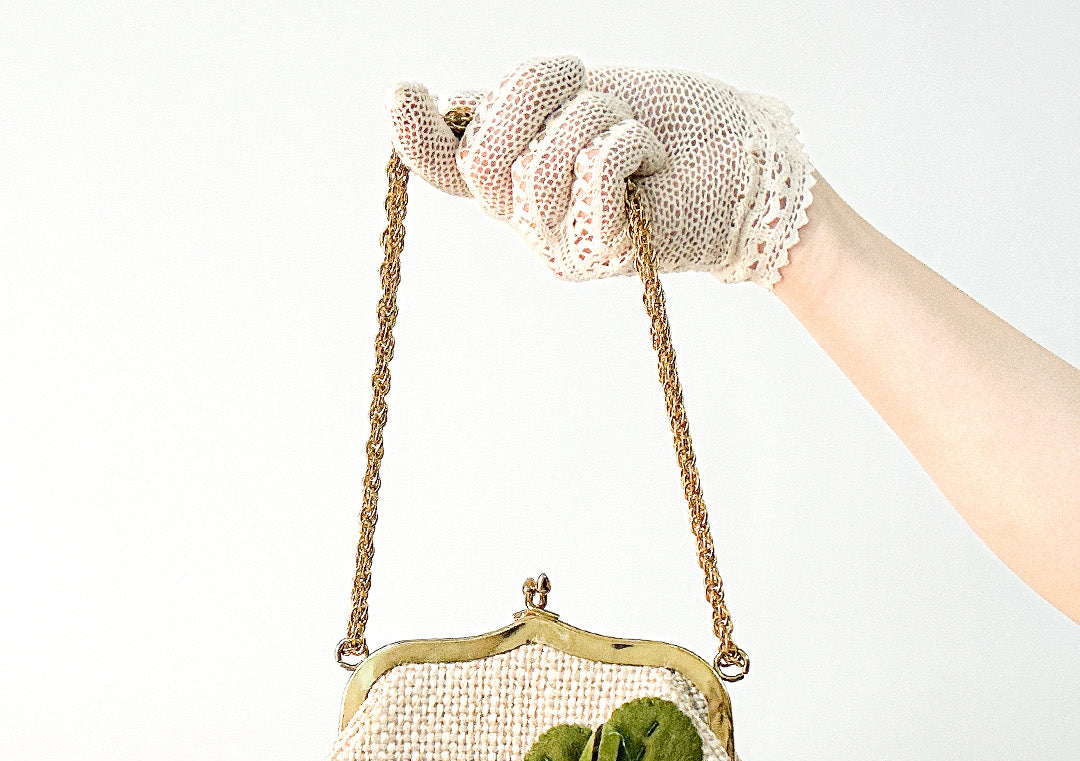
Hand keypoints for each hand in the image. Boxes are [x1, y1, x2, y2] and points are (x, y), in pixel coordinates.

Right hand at [386, 55, 814, 286]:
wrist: (749, 170)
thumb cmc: (678, 129)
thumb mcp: (592, 97)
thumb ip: (525, 107)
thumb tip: (458, 104)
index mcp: (518, 177)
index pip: (444, 166)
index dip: (414, 134)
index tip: (401, 92)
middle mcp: (528, 218)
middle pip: (480, 152)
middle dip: (534, 91)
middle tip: (588, 83)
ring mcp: (560, 242)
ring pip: (537, 160)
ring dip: (596, 115)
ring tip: (633, 132)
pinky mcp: (599, 252)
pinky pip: (589, 170)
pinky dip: (628, 140)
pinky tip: (652, 161)